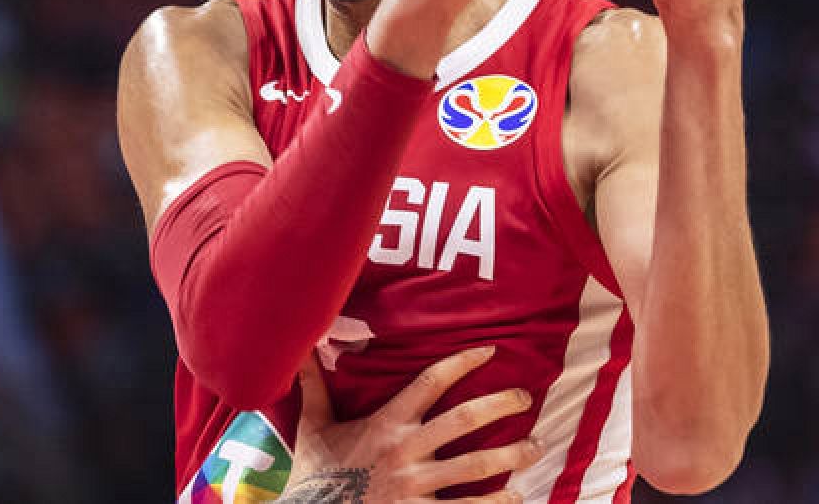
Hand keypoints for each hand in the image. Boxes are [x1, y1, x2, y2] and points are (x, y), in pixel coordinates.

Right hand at [282, 346, 539, 502]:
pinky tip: (517, 496)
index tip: (488, 351)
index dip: (460, 364)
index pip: (428, 383)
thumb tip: (301, 350)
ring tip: (536, 446)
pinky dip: (495, 503)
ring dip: (511, 454)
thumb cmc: (315, 472)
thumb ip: (314, 387)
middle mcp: (406, 450)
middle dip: (500, 405)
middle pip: (464, 420)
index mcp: (385, 424)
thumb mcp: (313, 426)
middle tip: (524, 397)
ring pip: (475, 465)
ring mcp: (416, 485)